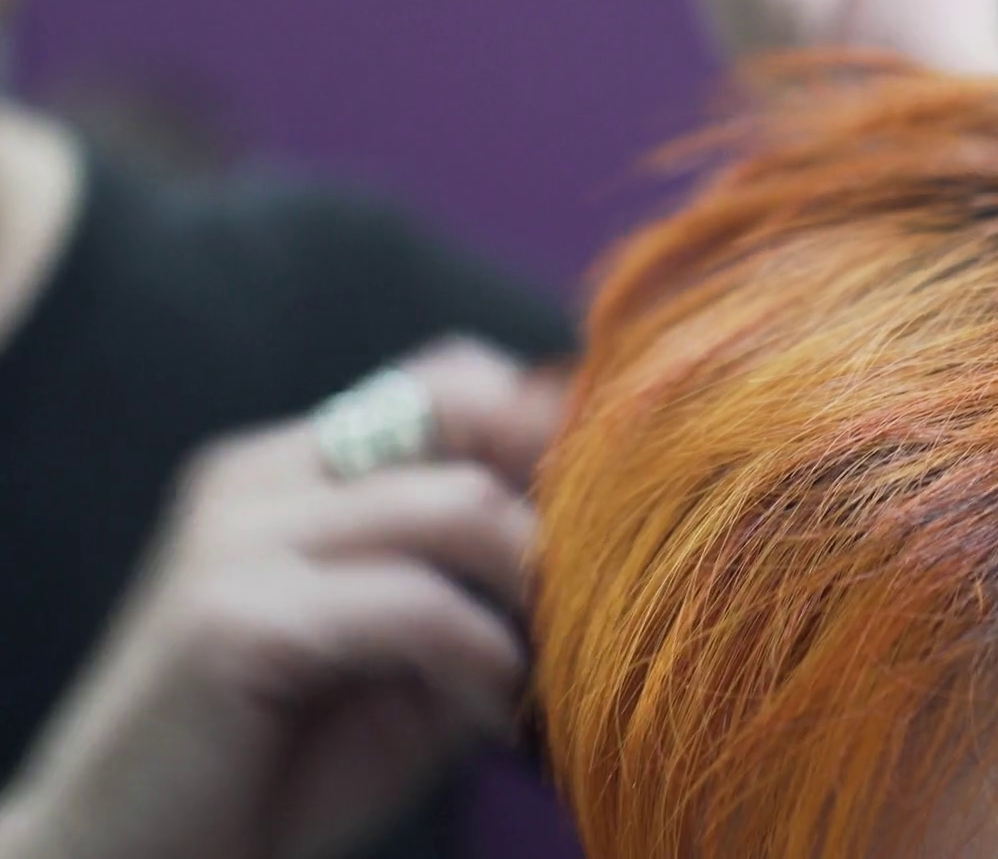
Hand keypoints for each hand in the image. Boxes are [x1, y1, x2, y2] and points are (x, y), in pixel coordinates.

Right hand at [0, 339, 566, 858]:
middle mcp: (257, 478)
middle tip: (594, 580)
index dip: (546, 433)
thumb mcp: (403, 664)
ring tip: (541, 666)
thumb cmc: (276, 768)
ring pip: (454, 503)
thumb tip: (599, 546)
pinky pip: (411, 602)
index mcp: (290, 470)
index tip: (614, 516)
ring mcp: (237, 538)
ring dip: (528, 586)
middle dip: (552, 490)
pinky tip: (493, 707)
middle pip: (461, 408)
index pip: (450, 380)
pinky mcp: (232, 616)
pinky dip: (480, 652)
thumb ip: (476, 591)